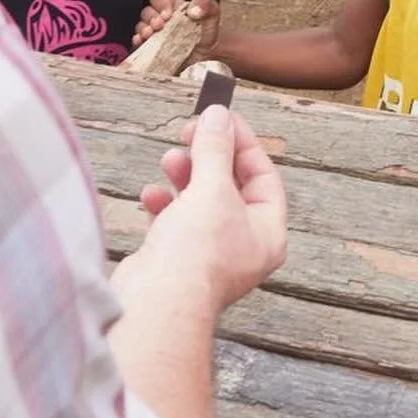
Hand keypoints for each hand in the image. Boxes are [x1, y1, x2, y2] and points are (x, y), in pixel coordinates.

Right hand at [130, 105, 286, 312]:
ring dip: (183, 175)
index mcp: (266, 232)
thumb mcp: (212, 188)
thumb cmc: (196, 254)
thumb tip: (218, 115)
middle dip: (207, 157)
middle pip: (229, 185)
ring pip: (199, 200)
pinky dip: (163, 203)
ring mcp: (209, 254)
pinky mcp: (178, 259)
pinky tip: (151, 196)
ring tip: (167, 161)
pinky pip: (174, 220)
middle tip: (187, 133)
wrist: (158, 302)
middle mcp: (243, 245)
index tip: (219, 117)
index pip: (263, 175)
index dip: (242, 142)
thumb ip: (215, 148)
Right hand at [133, 0, 220, 56]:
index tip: (168, 15)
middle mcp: (160, 17)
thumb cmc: (207, 28)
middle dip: (151, 19)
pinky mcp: (153, 46)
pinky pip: (140, 42)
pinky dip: (138, 42)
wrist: (209, 50)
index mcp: (171, 5)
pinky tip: (141, 42)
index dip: (160, 5)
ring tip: (150, 35)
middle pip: (146, 13)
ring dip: (143, 30)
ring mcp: (156, 32)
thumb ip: (205, 5)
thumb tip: (194, 10)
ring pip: (141, 27)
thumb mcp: (212, 12)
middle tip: (159, 26)